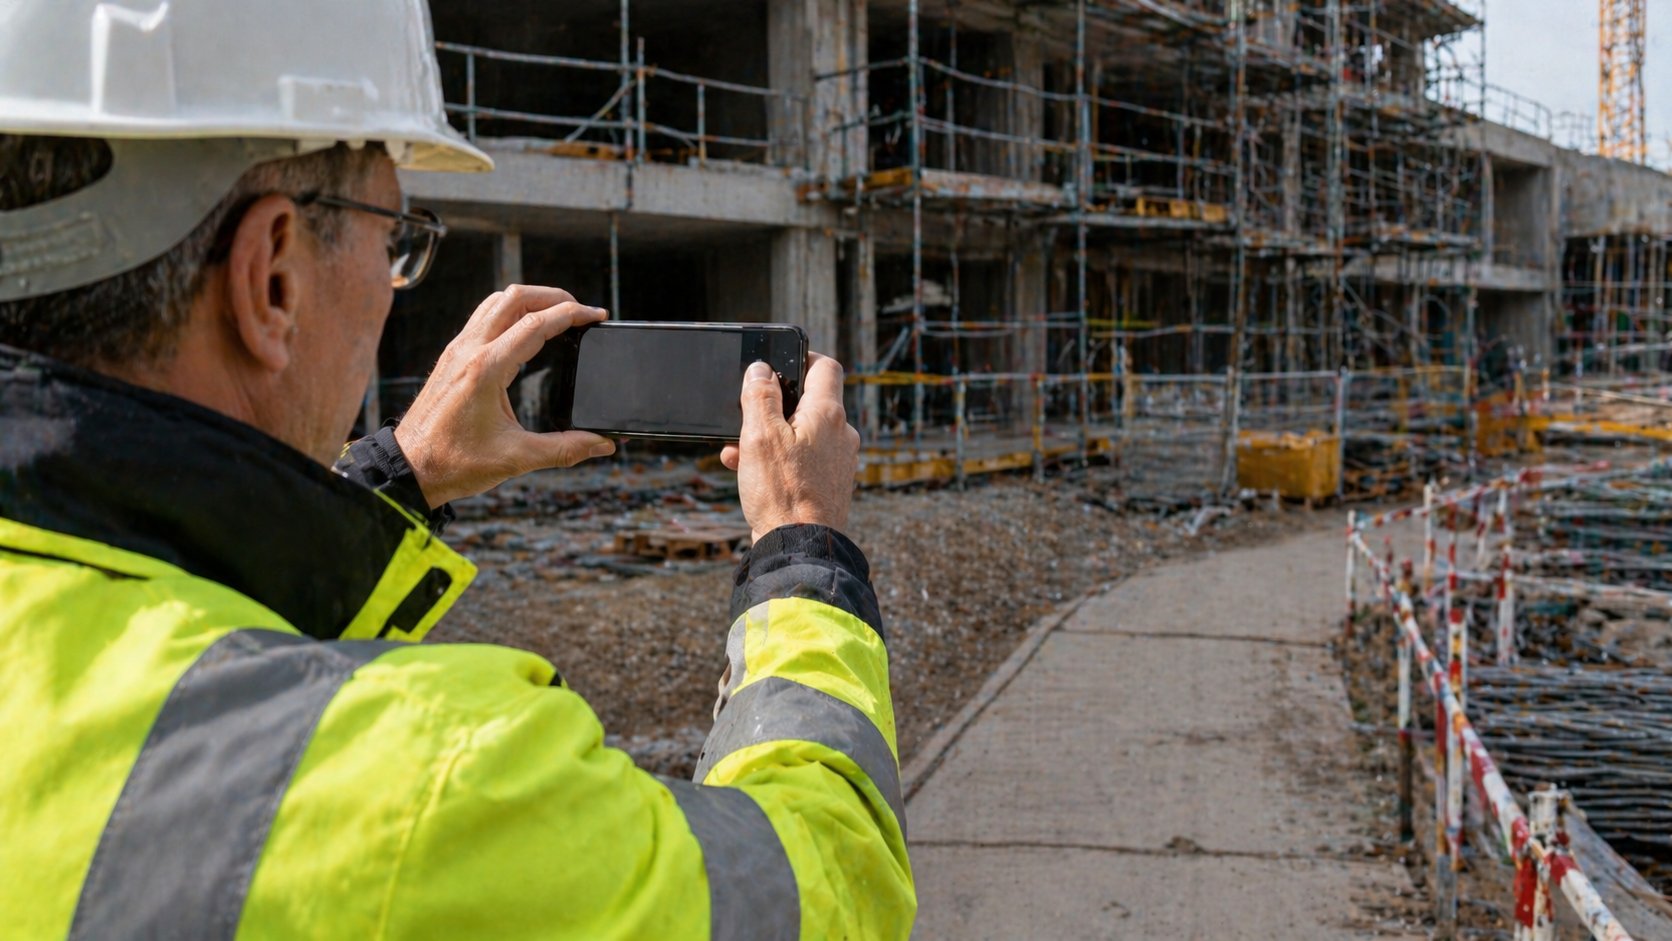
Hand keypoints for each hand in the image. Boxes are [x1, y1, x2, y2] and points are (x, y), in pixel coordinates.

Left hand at [394, 285, 614, 506]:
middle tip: (580, 310)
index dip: (572, 314)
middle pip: (515, 296)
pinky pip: (483, 317)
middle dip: (554, 296)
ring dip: (530, 299)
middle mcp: (469, 350)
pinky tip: (525, 330)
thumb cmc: (454, 463)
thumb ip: (565, 449)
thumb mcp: (516, 458)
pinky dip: (510, 312)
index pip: (536, 323)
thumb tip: (602, 444)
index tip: (596, 316)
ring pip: (496, 302)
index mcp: (486, 369)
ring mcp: (457, 350)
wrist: (409, 468)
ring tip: (557, 313)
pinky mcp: (452, 356)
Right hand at [721, 352, 859, 542]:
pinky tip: (748, 473)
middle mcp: (841, 435)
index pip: (825, 367)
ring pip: (802, 433)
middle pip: (809, 402)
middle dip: (774, 405)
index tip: (778, 362)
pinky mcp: (829, 485)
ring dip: (770, 436)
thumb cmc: (782, 493)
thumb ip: (760, 396)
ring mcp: (838, 461)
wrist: (799, 549)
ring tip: (739, 450)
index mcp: (828, 415)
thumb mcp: (760, 436)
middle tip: (748, 414)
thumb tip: (761, 369)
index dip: (801, 357)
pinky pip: (803, 459)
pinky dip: (778, 459)